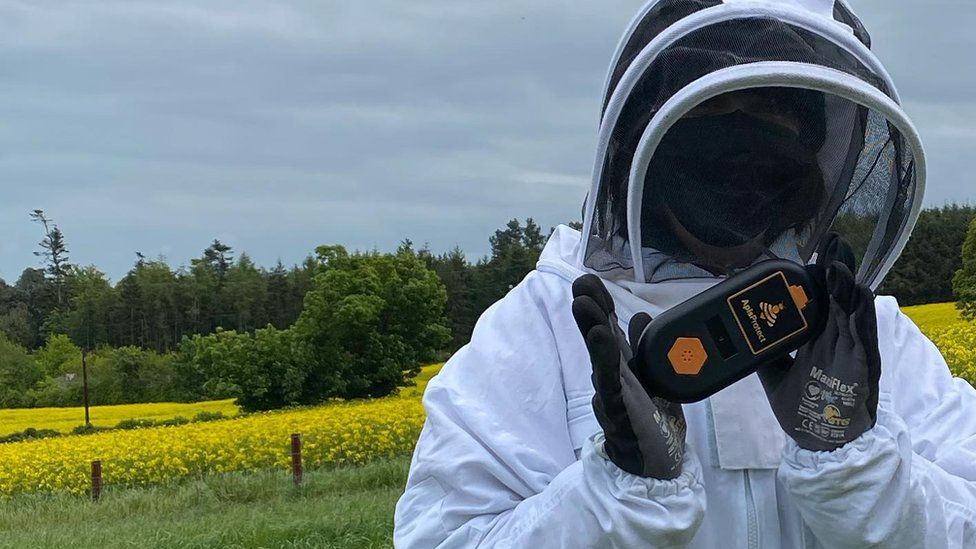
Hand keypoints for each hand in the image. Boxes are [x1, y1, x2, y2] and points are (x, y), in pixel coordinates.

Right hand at [572, 274, 685, 478]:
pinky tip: (599, 337)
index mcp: (624, 366)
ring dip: (591, 328)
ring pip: (600, 356)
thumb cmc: (653, 423)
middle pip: (598, 337)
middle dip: (589, 309)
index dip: (599, 304)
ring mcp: (612, 391)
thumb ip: (647, 348)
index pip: (608, 328)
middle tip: (580, 283)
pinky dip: (604, 357)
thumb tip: (640, 315)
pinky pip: (610, 380)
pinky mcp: (618, 408)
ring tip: (583, 303)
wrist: (656, 465)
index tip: (589, 280)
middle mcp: (614, 375)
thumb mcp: (657, 377)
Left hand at [758, 235, 880, 451]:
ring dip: (847, 287)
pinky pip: (862, 337)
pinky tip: (859, 295)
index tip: (815, 256)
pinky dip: (860, 315)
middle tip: (832, 243)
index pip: (820, 302)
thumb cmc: (803, 410)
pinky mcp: (860, 367)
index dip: (819, 279)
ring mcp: (849, 352)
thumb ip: (763, 355)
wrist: (818, 442)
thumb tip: (741, 337)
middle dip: (836, 271)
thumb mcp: (774, 377)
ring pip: (851, 312)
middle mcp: (836, 341)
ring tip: (840, 263)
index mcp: (818, 341)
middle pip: (838, 299)